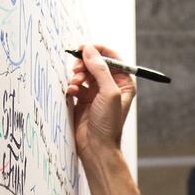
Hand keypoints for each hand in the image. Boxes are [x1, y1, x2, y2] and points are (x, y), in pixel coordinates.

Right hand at [66, 43, 135, 161]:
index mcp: (123, 82)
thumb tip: (89, 49)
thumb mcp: (108, 93)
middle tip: (77, 69)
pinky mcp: (83, 99)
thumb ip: (99, 69)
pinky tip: (71, 92)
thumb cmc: (108, 123)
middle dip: (84, 63)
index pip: (111, 57)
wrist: (96, 146)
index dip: (98, 50)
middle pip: (95, 63)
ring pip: (83, 72)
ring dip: (77, 75)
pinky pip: (75, 85)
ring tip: (75, 84)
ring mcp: (96, 92)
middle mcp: (110, 85)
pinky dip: (72, 86)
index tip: (84, 48)